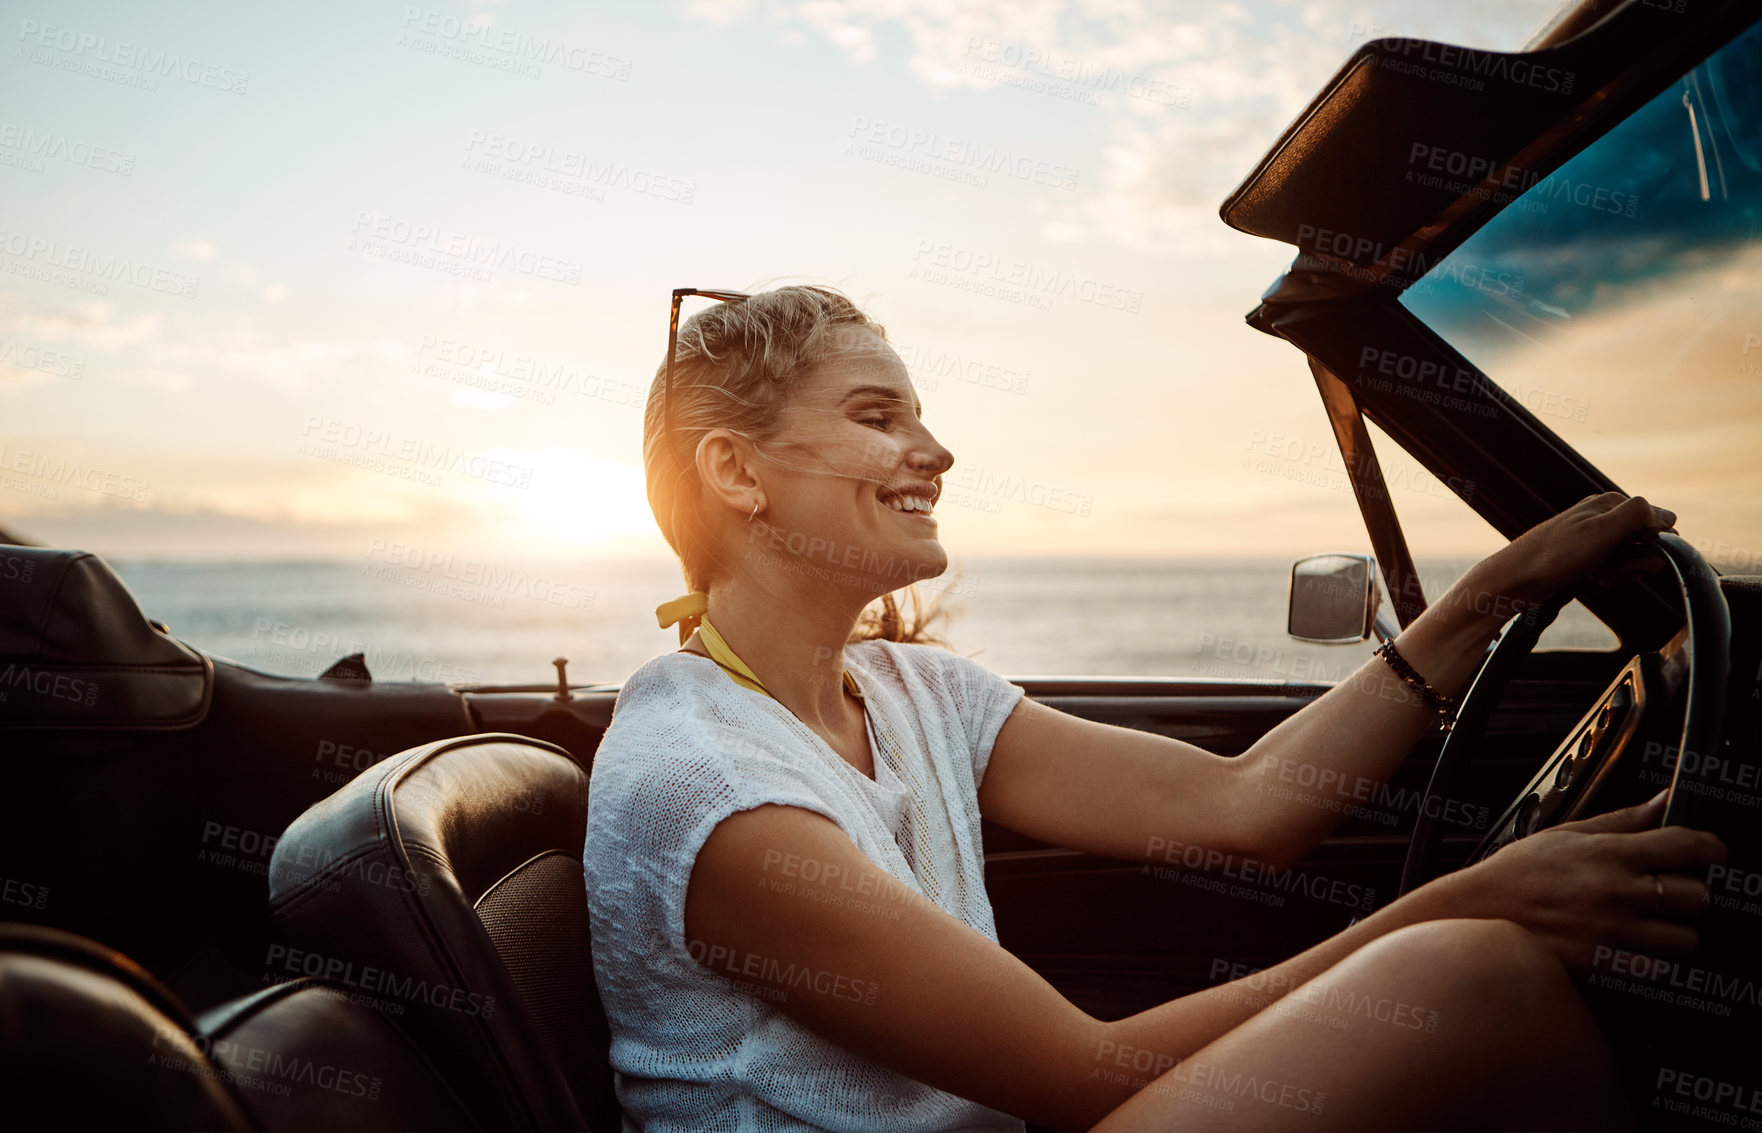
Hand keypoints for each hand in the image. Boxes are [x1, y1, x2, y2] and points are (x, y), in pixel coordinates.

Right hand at [1434, 790, 1724, 970]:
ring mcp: (1610, 931)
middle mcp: (1615, 891)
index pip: (1686, 846)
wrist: (1477, 911)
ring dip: (1678, 932)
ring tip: (1656, 923)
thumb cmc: (1518, 871)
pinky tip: (1638, 948)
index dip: (1711, 848)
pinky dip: (1655, 962)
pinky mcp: (1601, 963)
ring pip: (1686, 940)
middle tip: (1674, 891)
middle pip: (1697, 896)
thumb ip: (1623, 820)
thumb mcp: (1567, 833)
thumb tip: (1663, 802)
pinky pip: (1658, 971)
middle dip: (1692, 893)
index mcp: (1609, 853)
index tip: (1713, 853)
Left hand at [1451, 492, 1677, 619]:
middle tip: (1605, 565)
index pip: (1660, 524)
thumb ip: (1638, 515)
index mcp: (1611, 504)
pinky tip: (1593, 577)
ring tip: (1596, 572)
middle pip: (1647, 544)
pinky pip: (1616, 567)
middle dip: (1633, 562)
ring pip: (1632, 558)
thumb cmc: (1556, 554)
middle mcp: (1605, 516)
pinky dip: (1610, 576)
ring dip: (1620, 571)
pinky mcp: (1589, 554)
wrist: (1518, 579)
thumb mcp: (1602, 529)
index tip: (1628, 555)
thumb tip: (1669, 516)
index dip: (1651, 547)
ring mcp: (1597, 536)